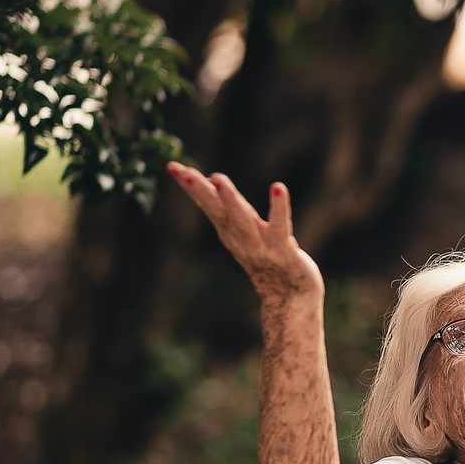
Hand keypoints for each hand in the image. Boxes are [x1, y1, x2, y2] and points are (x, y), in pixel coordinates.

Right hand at [167, 161, 322, 302]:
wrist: (292, 297)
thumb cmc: (269, 261)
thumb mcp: (245, 234)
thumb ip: (231, 210)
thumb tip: (213, 180)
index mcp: (230, 233)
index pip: (208, 205)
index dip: (191, 187)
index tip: (173, 166)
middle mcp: (241, 239)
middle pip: (218, 211)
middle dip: (200, 191)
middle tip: (183, 172)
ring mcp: (261, 246)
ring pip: (242, 220)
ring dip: (230, 200)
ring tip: (218, 178)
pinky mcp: (284, 250)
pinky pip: (280, 226)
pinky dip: (279, 207)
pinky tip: (277, 187)